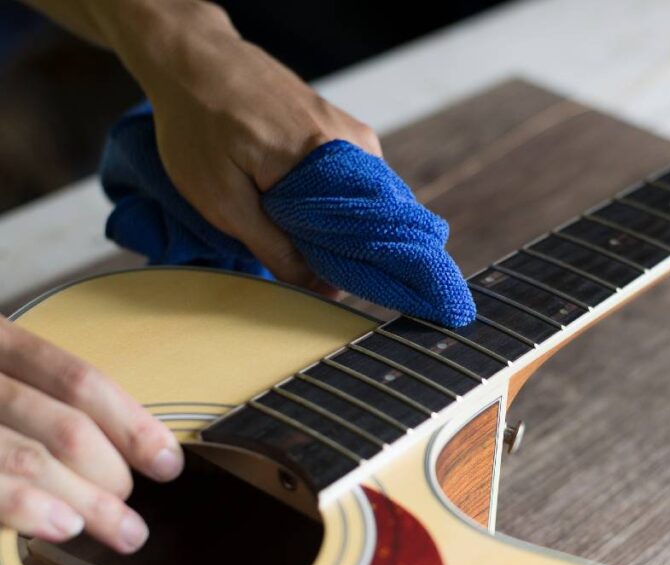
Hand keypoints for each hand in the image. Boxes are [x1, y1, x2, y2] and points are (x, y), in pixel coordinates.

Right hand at [0, 317, 183, 552]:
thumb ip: (35, 403)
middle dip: (110, 476)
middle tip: (132, 517)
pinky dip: (20, 504)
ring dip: (82, 501)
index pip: (76, 379)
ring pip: (24, 453)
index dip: (131, 423)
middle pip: (61, 423)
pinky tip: (55, 526)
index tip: (167, 462)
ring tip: (120, 532)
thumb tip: (116, 455)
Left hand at [109, 1, 382, 294]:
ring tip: (301, 236)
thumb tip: (321, 288)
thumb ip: (275, 247)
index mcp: (323, 159)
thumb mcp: (223, 200)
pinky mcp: (341, 125)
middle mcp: (350, 141)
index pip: (365, 233)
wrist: (191, 59)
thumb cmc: (196, 126)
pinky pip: (352, 177)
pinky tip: (305, 207)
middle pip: (370, 217)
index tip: (336, 294)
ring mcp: (349, 129)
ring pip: (362, 198)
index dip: (352, 269)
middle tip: (311, 269)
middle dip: (345, 249)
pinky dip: (334, 199)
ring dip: (337, 224)